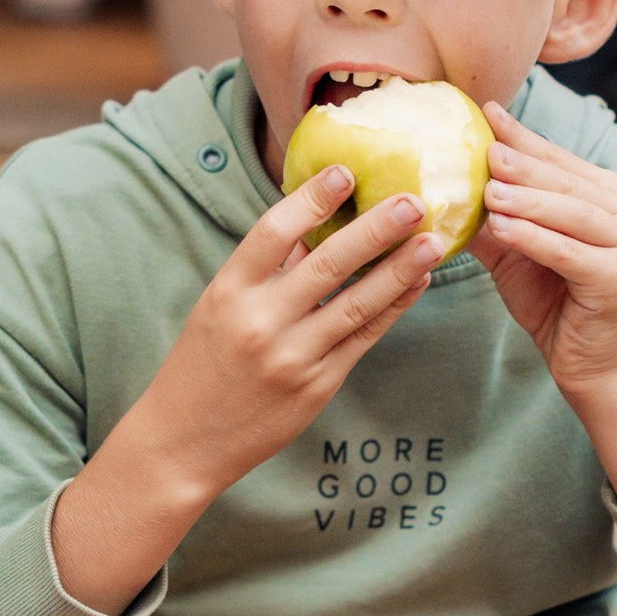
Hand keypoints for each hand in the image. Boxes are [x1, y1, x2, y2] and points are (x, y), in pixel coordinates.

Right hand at [147, 166, 443, 500]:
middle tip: (412, 200)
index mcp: (228, 292)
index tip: (345, 172)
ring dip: (399, 270)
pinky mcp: (318, 386)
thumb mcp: (219, 307)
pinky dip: (393, 308)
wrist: (183, 442)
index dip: (312, 199)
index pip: (273, 232)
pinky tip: (417, 282)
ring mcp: (293, 358)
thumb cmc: (202, 364)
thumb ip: (268, 269)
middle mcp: (261, 322)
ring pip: (356, 304)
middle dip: (375, 229)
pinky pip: (364, 338)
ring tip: (433, 241)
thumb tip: (317, 221)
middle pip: (326, 264)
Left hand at [472, 103, 616, 406]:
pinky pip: (569, 251)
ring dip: (527, 199)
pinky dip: (534, 238)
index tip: (486, 112)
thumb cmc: (554, 302)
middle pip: (565, 182)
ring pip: (570, 212)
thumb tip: (445, 182)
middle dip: (522, 164)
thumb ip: (492, 217)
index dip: (523, 136)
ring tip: (488, 190)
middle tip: (485, 149)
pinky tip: (501, 227)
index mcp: (609, 196)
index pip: (558, 159)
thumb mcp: (516, 252)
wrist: (590, 365)